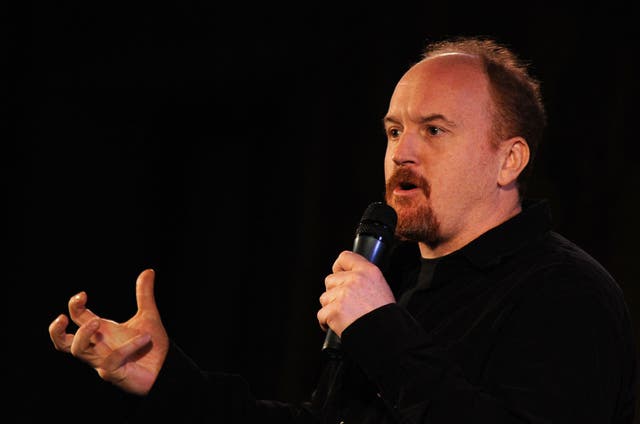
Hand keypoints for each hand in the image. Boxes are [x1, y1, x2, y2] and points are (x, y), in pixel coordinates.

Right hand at [48, 269, 168, 395]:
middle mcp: (98, 346)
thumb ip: (144, 295)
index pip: (78, 318)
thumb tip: (149, 270)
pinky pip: (111, 359)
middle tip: (63, 317)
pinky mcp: (114, 373)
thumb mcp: (148, 315)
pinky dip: (127, 347)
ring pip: (78, 351)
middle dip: (56, 331)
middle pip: (62, 343)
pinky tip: (145, 338)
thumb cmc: (151, 345)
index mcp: (102, 331)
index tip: (82, 294)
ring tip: (98, 321)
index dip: (74, 305)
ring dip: (83, 334)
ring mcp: (103, 361)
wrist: (165, 368)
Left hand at [317, 251, 395, 336]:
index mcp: (368, 271)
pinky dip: (326, 322)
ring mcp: (343, 295)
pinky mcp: (334, 310)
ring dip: (330, 308)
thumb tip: (348, 278)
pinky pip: (321, 314)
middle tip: (346, 305)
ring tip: (345, 316)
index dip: (339, 267)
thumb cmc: (385, 317)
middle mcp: (355, 280)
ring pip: (324, 298)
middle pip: (330, 280)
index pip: (345, 257)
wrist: (387, 336)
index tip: (339, 275)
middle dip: (334, 293)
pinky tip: (338, 325)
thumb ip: (364, 279)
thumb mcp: (381, 288)